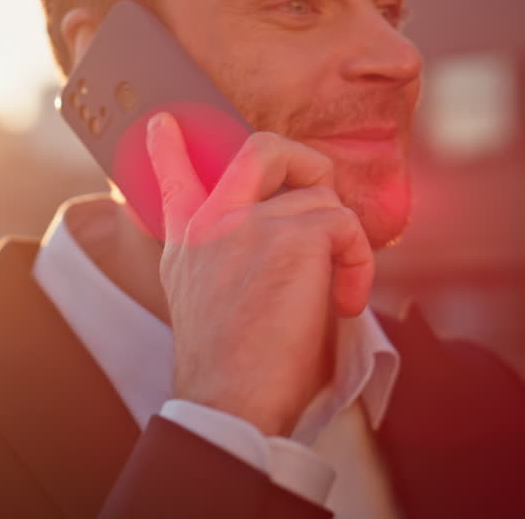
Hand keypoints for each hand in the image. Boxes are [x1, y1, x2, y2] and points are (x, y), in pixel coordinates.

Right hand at [145, 111, 373, 436]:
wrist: (229, 401)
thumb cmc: (232, 369)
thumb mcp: (205, 304)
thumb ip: (222, 260)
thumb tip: (279, 239)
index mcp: (187, 241)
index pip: (171, 177)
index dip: (169, 147)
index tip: (165, 124)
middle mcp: (209, 222)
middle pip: (262, 148)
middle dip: (307, 162)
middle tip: (323, 201)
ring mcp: (246, 222)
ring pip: (322, 199)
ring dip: (342, 246)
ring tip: (334, 294)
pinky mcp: (290, 236)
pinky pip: (345, 225)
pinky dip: (358, 264)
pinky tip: (344, 302)